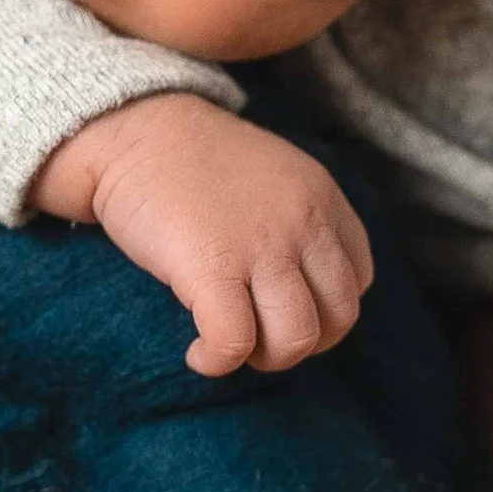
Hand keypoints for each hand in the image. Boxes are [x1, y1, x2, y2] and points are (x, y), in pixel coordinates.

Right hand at [32, 94, 372, 376]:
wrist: (135, 130)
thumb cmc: (196, 161)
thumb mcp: (276, 177)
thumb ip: (302, 222)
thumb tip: (303, 289)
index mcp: (323, 200)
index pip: (357, 280)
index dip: (324, 310)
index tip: (282, 309)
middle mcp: (304, 224)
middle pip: (338, 318)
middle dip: (302, 344)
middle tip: (258, 336)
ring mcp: (262, 247)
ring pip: (296, 339)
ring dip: (265, 359)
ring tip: (229, 345)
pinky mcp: (212, 269)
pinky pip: (234, 342)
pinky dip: (218, 361)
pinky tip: (198, 355)